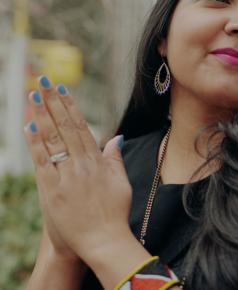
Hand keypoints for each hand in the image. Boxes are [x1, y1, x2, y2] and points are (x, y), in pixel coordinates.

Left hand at [24, 76, 132, 261]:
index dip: (70, 106)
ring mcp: (66, 177)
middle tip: (44, 82)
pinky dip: (35, 144)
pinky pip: (42, 163)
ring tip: (34, 96)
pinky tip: (29, 127)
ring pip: (53, 141)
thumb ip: (115, 159)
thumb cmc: (114, 213)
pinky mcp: (52, 191)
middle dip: (54, 103)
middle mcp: (81, 165)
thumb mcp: (121, 184)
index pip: (81, 127)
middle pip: (65, 128)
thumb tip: (116, 138)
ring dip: (43, 116)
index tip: (62, 89)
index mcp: (98, 162)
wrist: (102, 242)